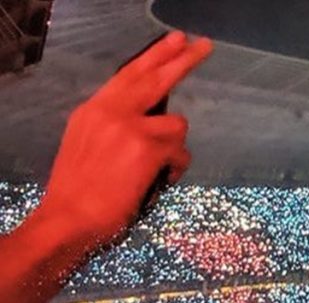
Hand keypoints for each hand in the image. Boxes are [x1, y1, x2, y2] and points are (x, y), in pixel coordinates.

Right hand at [41, 31, 211, 247]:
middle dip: (182, 60)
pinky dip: (176, 168)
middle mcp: (110, 112)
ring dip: (175, 149)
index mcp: (94, 110)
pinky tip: (160, 180)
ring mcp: (129, 128)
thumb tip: (149, 119)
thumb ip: (115, 126)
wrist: (69, 218)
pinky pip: (180, 152)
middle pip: (154, 78)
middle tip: (203, 45)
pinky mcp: (146, 148)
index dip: (154, 56)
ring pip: (177, 125)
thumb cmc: (81, 192)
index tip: (174, 41)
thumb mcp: (89, 145)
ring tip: (159, 170)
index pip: (128, 74)